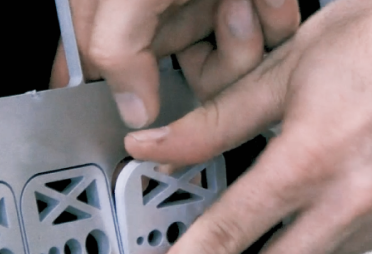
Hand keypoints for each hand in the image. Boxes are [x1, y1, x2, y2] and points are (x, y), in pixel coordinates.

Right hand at [49, 0, 300, 126]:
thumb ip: (114, 49)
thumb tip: (131, 108)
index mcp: (116, 6)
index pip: (97, 66)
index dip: (116, 95)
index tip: (142, 124)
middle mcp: (160, 6)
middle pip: (183, 77)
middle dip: (212, 59)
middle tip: (216, 18)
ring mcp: (206, 0)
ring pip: (230, 65)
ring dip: (245, 37)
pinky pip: (268, 36)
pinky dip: (274, 14)